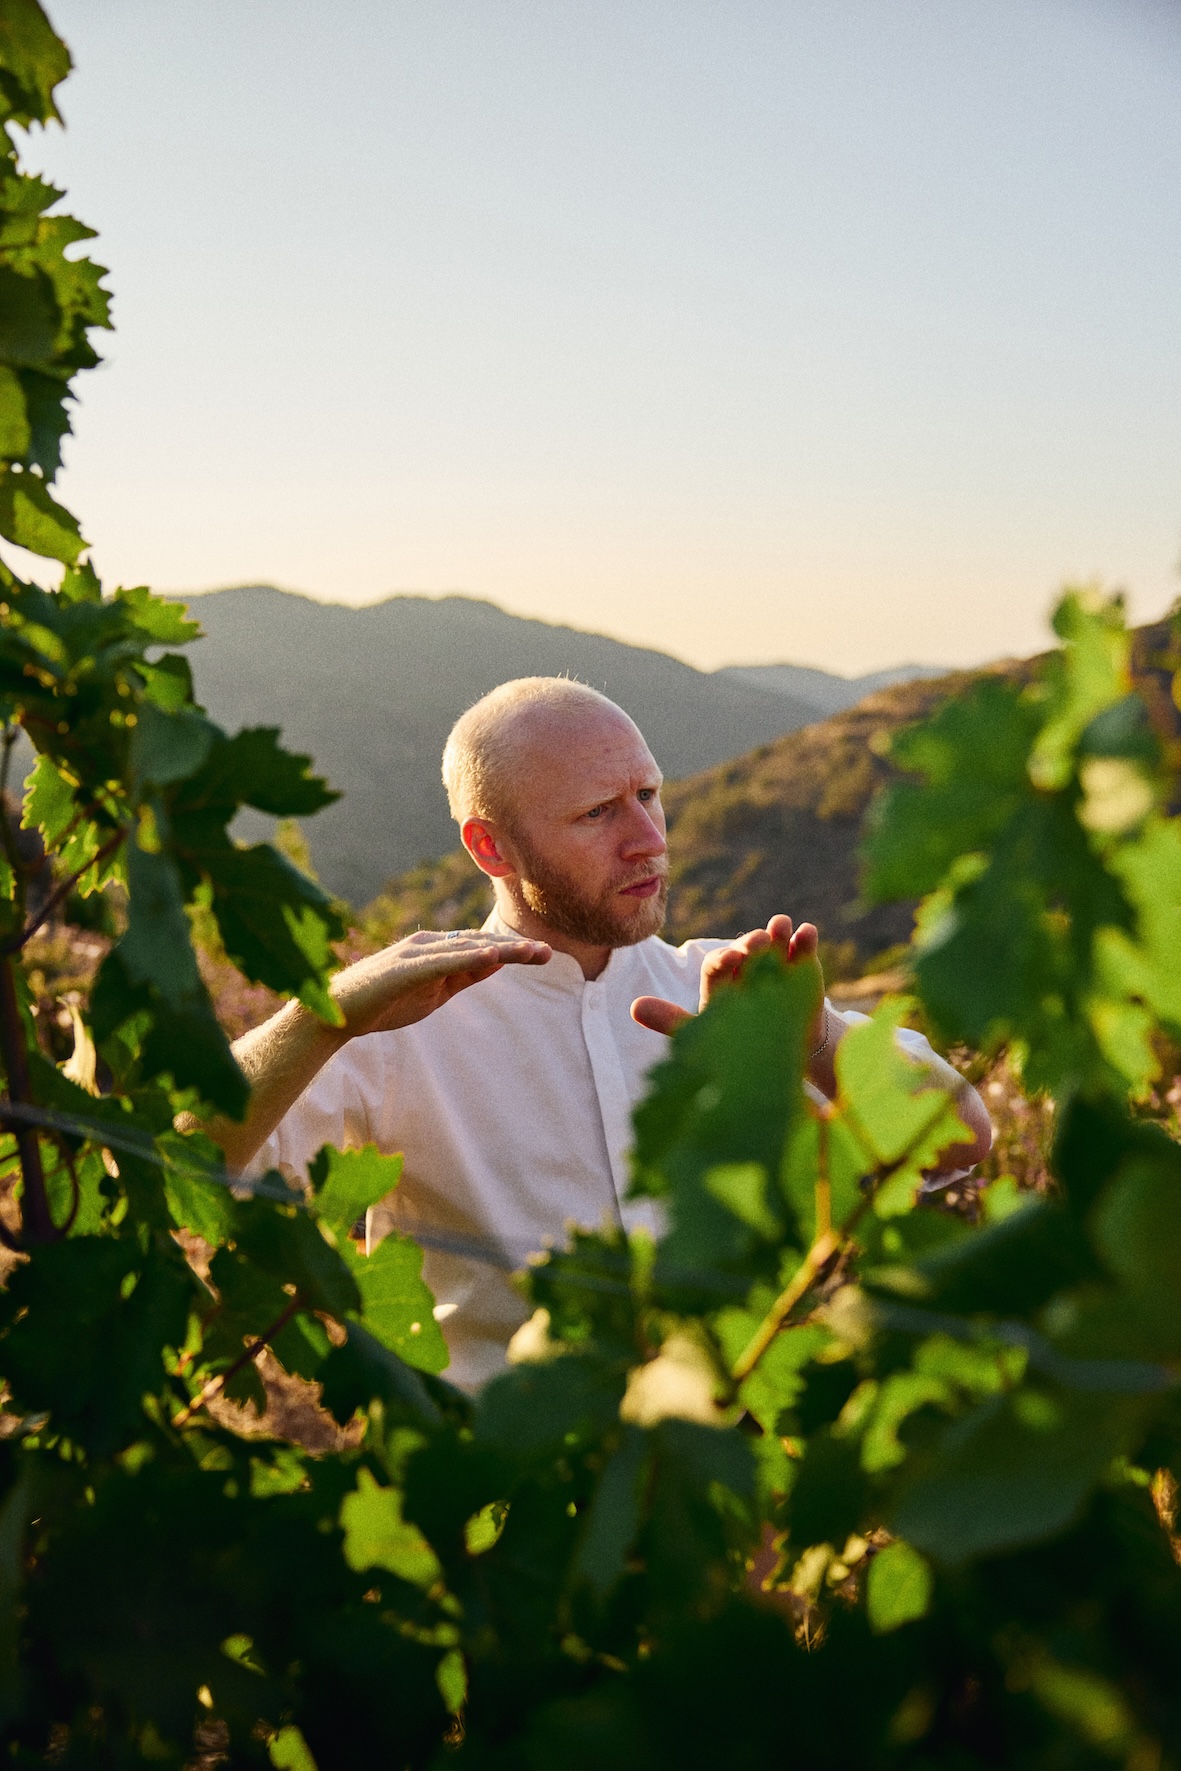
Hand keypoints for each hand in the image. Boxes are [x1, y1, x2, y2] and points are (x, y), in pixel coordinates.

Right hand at [329, 929, 550, 1038]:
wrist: (337, 1015)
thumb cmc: (384, 1004)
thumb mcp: (434, 993)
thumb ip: (461, 977)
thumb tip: (493, 964)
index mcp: (435, 951)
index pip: (480, 947)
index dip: (512, 950)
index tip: (543, 954)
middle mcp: (428, 945)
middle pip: (479, 943)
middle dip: (515, 947)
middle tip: (549, 953)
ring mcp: (415, 955)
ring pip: (466, 949)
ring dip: (501, 950)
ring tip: (531, 952)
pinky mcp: (404, 969)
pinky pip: (443, 962)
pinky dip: (469, 958)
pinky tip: (492, 958)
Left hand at [631, 914, 824, 1047]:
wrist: (779, 1053)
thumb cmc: (733, 1045)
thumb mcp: (701, 1036)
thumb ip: (670, 1020)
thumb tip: (634, 1007)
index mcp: (719, 986)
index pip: (716, 968)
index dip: (721, 961)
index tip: (729, 957)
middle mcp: (744, 972)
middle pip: (745, 952)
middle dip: (750, 944)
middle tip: (757, 939)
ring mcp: (773, 968)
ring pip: (773, 946)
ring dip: (776, 933)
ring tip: (780, 924)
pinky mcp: (799, 970)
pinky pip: (801, 953)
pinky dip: (803, 942)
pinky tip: (807, 932)